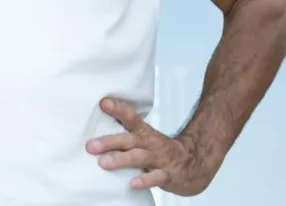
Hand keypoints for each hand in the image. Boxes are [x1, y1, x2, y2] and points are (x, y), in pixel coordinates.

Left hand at [86, 97, 212, 196]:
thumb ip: (126, 136)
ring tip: (103, 163)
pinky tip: (132, 184)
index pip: (131, 117)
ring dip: (121, 160)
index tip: (103, 102)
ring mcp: (159, 159)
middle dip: (109, 141)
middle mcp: (150, 144)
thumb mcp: (146, 139)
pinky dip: (144, 180)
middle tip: (90, 145)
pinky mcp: (167, 175)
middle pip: (128, 140)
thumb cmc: (161, 151)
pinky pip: (155, 178)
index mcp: (144, 133)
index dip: (118, 109)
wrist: (194, 164)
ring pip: (138, 158)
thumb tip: (97, 131)